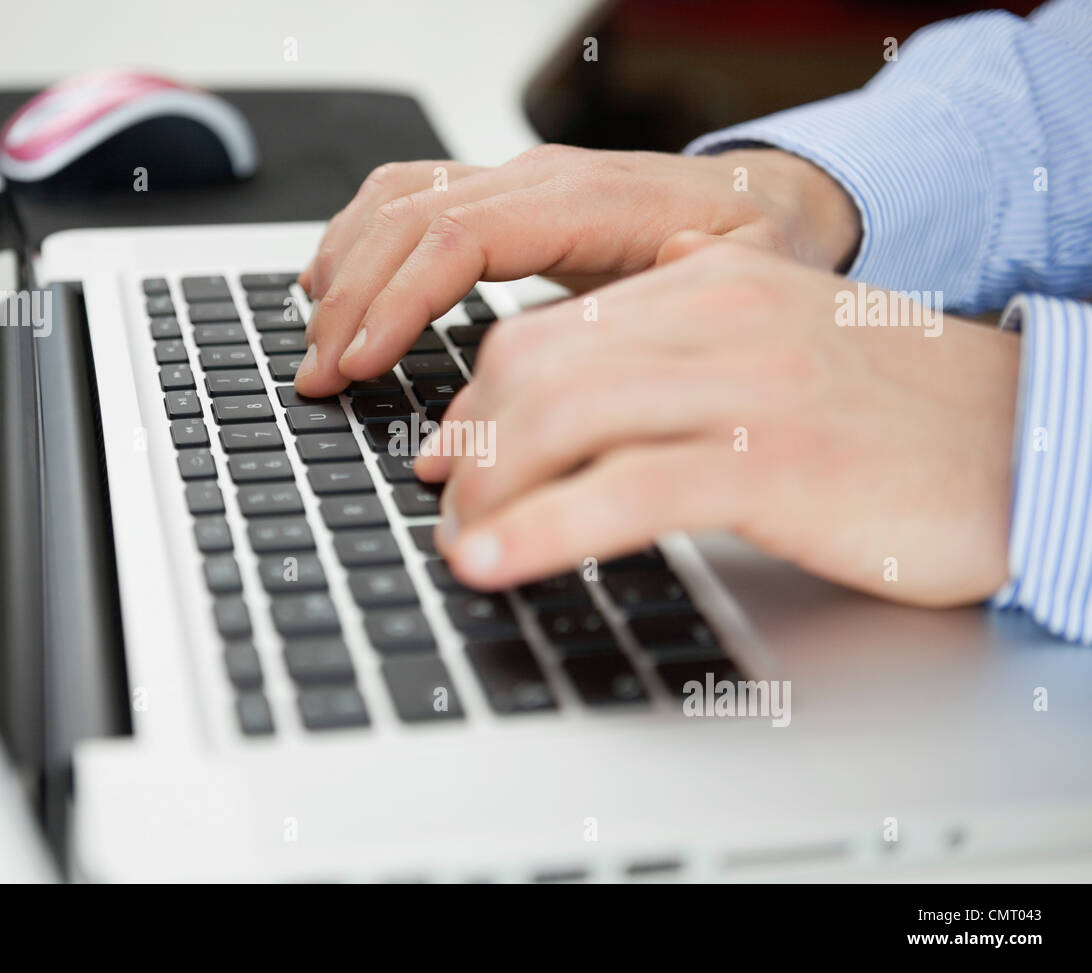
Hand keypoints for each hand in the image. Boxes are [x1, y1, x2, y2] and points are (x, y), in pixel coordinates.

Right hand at [294, 145, 860, 395]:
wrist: (764, 200)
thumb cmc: (752, 247)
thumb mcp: (733, 288)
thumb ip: (652, 319)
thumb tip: (566, 372)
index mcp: (586, 201)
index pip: (456, 237)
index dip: (395, 302)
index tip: (357, 364)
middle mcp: (538, 179)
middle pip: (407, 217)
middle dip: (350, 300)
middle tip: (318, 377)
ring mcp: (515, 181)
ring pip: (393, 199)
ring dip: (342, 269)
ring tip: (315, 343)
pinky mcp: (504, 198)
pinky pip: (407, 197)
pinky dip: (359, 241)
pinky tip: (336, 287)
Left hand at [417, 234, 1020, 607]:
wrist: (1031, 440)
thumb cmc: (900, 415)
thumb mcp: (776, 355)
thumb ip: (683, 354)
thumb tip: (591, 389)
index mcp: (709, 284)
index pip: (546, 331)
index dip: (477, 401)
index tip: (449, 457)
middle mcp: (717, 316)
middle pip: (532, 368)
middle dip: (469, 449)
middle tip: (448, 510)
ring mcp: (745, 384)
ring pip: (561, 417)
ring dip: (487, 492)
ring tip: (463, 547)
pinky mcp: (773, 461)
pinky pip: (623, 489)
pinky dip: (541, 528)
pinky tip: (495, 562)